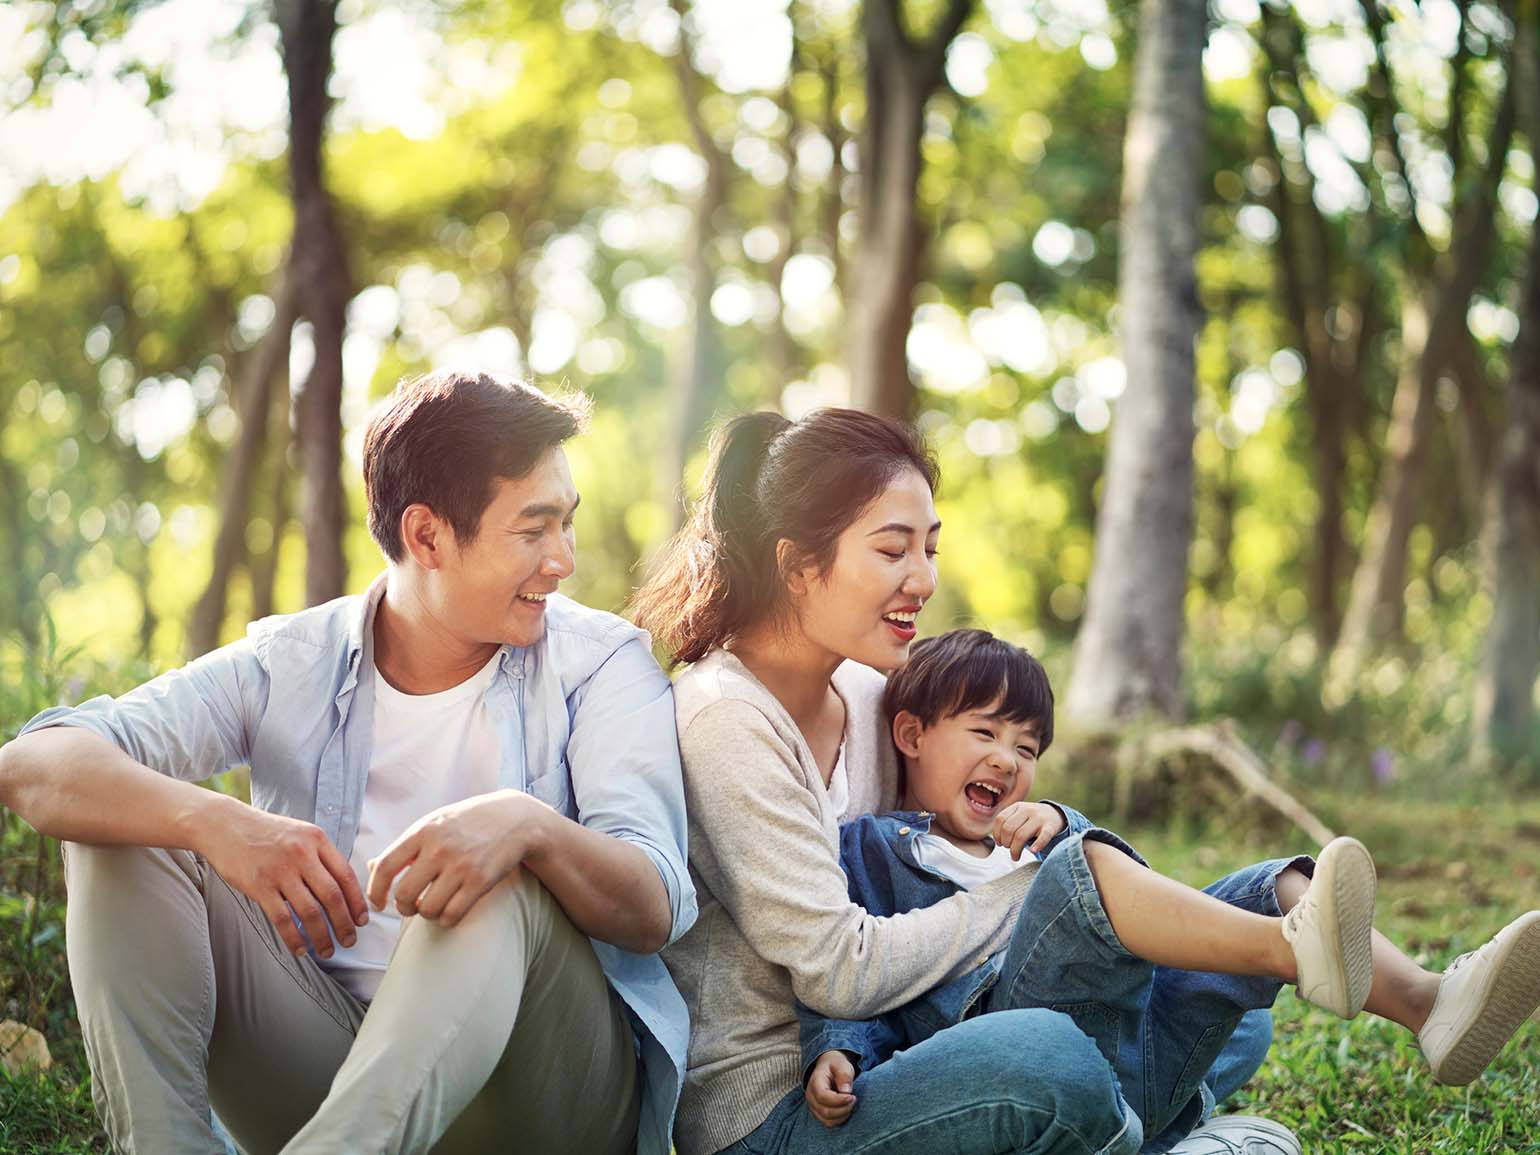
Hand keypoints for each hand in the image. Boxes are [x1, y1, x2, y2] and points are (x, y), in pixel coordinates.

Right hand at [201, 803, 368, 957]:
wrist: (225, 825)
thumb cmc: (265, 832)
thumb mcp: (300, 833)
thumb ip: (320, 856)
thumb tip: (341, 889)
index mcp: (317, 839)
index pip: (346, 875)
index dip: (357, 902)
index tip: (361, 919)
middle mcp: (302, 853)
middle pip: (332, 896)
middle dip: (344, 924)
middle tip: (349, 940)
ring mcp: (280, 870)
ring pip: (309, 911)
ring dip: (321, 936)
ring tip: (327, 949)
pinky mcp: (259, 885)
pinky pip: (282, 918)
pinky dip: (294, 937)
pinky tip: (300, 948)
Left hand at [367, 789, 555, 927]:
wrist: (514, 819)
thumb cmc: (468, 822)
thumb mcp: (434, 823)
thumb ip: (404, 846)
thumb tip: (370, 867)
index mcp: (422, 831)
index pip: (384, 867)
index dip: (374, 891)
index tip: (378, 903)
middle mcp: (439, 849)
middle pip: (404, 894)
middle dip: (402, 908)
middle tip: (410, 906)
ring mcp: (461, 866)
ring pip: (428, 909)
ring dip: (426, 914)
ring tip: (432, 906)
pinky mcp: (480, 881)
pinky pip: (452, 914)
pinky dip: (446, 919)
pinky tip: (449, 910)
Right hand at [805, 1050, 856, 1127]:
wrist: (829, 1068)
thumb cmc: (836, 1066)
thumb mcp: (841, 1065)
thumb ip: (844, 1075)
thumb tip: (846, 1090)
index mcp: (815, 1082)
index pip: (823, 1097)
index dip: (839, 1100)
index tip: (852, 1096)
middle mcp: (811, 1096)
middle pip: (825, 1111)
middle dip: (843, 1108)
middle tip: (854, 1099)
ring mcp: (813, 1106)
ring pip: (827, 1120)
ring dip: (843, 1115)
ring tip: (850, 1103)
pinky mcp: (819, 1113)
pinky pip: (829, 1123)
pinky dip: (840, 1119)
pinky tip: (846, 1109)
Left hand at [993, 801, 1065, 860]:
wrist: (1055, 814)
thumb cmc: (1031, 820)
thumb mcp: (1019, 815)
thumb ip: (1008, 823)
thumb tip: (998, 842)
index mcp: (1017, 806)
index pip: (1000, 820)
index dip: (997, 834)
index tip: (1000, 844)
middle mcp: (1027, 810)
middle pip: (1008, 829)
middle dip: (1005, 843)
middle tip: (1009, 850)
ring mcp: (1039, 818)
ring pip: (1020, 836)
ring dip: (1015, 850)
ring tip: (1015, 856)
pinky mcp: (1050, 828)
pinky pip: (1042, 838)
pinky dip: (1037, 845)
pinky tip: (1033, 851)